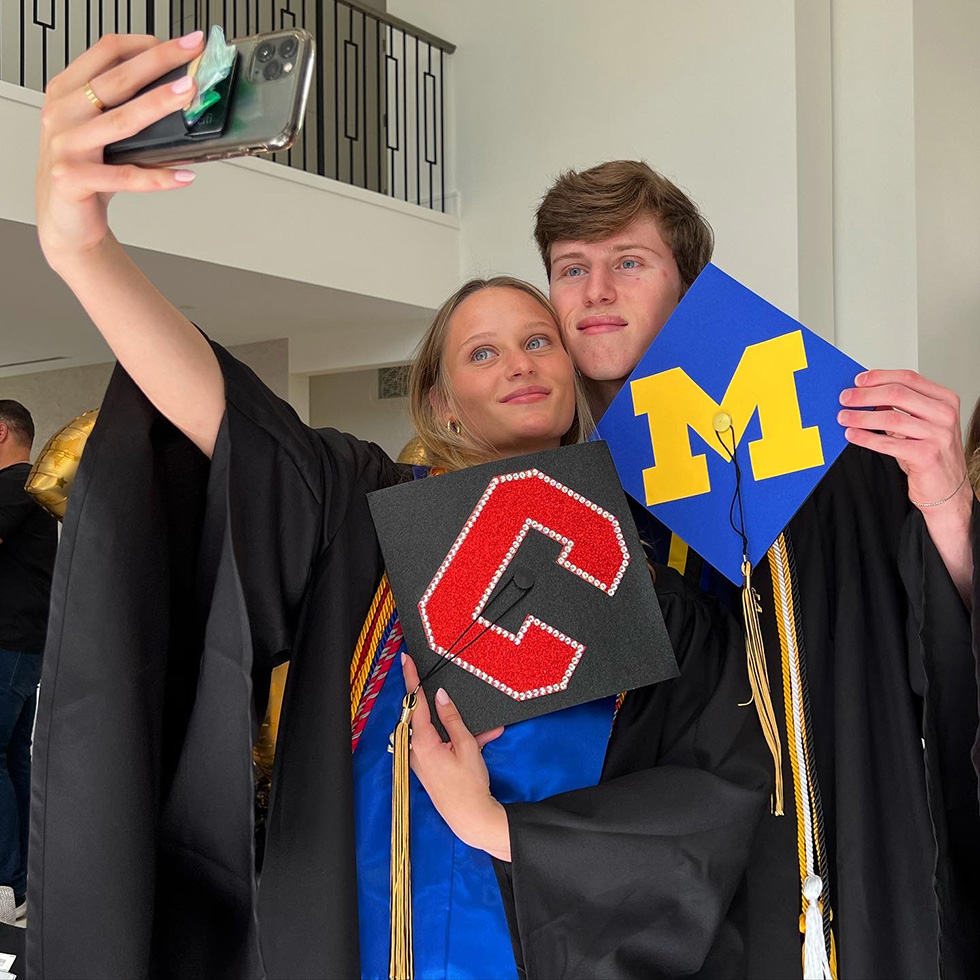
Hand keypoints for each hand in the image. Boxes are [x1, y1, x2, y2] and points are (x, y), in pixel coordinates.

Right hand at [36, 31, 204, 268]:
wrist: (64, 220)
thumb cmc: (86, 172)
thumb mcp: (102, 135)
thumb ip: (127, 112)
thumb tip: (180, 98)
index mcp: (67, 92)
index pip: (106, 53)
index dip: (145, 45)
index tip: (181, 46)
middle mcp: (63, 113)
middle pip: (116, 80)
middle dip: (158, 63)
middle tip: (193, 55)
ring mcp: (65, 146)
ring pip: (120, 121)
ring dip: (158, 106)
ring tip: (188, 97)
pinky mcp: (74, 179)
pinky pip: (124, 177)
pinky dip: (157, 177)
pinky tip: (184, 176)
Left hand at [400, 654, 509, 860]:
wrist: (470, 818)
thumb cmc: (469, 784)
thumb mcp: (466, 745)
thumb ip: (452, 718)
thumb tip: (441, 696)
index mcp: (422, 741)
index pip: (414, 703)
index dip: (411, 679)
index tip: (405, 659)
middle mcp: (416, 749)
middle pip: (422, 714)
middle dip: (435, 701)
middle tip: (436, 680)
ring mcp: (421, 759)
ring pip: (435, 729)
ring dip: (455, 724)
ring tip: (482, 729)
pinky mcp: (428, 766)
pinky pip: (440, 743)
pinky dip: (458, 738)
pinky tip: (485, 737)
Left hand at [839, 370, 969, 509]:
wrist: (947, 488)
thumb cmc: (931, 454)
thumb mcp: (920, 424)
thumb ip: (901, 407)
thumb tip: (867, 393)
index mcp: (945, 400)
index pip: (908, 378)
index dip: (879, 377)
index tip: (858, 380)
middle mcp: (945, 415)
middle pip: (897, 394)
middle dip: (865, 395)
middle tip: (845, 398)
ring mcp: (939, 435)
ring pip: (891, 417)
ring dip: (861, 416)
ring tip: (844, 417)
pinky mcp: (927, 455)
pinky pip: (889, 443)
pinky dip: (866, 437)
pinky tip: (852, 435)